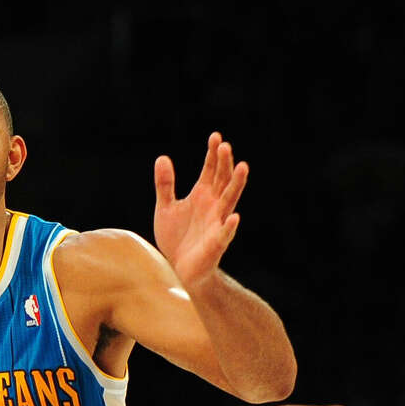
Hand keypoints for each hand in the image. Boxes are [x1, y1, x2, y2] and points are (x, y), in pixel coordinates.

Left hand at [153, 132, 248, 288]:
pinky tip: (234, 217)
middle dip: (224, 164)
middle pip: (222, 180)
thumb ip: (165, 184)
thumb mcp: (165, 207)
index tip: (215, 136)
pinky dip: (229, 226)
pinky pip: (224, 234)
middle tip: (225, 146)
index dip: (213, 154)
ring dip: (236, 184)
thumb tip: (162, 157)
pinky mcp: (216, 244)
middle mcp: (213, 206)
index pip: (210, 170)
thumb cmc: (176, 238)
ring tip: (242, 166)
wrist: (177, 269)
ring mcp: (216, 224)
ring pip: (229, 201)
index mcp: (202, 196)